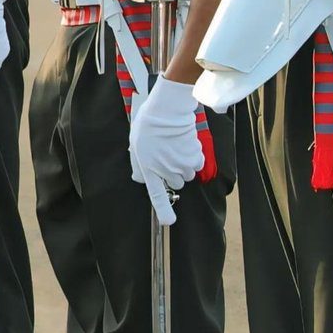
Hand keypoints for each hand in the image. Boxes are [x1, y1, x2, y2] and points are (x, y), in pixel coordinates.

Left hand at [130, 77, 203, 225]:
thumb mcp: (135, 144)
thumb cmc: (149, 124)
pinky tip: (186, 146)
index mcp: (148, 167)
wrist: (167, 110)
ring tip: (177, 148)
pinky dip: (194, 158)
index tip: (168, 222)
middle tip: (169, 156)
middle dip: (174, 173)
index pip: (156, 194)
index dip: (163, 210)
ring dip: (184, 165)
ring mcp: (180, 165)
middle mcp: (165, 170)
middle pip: (176, 183)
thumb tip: (140, 179)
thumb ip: (138, 164)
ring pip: (188, 174)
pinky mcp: (194, 157)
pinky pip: (197, 165)